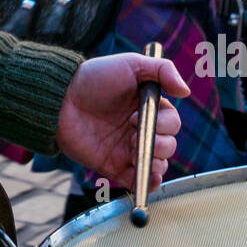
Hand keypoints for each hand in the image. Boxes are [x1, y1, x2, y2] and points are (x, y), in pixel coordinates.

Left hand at [56, 53, 189, 190]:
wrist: (60, 99)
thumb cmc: (95, 78)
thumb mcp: (131, 64)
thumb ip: (162, 70)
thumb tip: (186, 90)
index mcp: (148, 108)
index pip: (172, 123)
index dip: (162, 124)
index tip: (136, 116)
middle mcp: (141, 130)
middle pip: (169, 146)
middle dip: (158, 144)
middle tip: (132, 134)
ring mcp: (128, 149)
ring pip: (157, 165)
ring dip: (153, 162)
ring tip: (132, 151)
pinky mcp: (113, 166)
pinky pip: (137, 181)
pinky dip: (146, 183)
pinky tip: (146, 178)